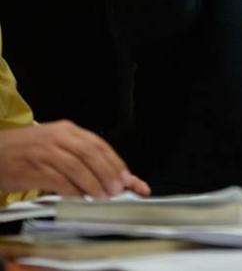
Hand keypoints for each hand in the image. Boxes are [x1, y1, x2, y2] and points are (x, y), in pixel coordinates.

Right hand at [0, 120, 149, 197]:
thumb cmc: (26, 151)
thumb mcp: (54, 145)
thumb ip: (79, 156)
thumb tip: (108, 175)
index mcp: (67, 130)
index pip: (98, 144)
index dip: (115, 162)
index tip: (127, 177)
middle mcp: (58, 138)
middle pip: (91, 154)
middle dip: (108, 173)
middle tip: (119, 189)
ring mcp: (46, 153)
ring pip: (77, 167)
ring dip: (94, 184)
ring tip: (103, 197)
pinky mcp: (34, 169)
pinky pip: (59, 180)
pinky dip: (72, 190)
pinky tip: (79, 198)